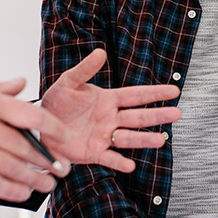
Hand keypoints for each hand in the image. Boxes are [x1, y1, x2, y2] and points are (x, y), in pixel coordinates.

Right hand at [0, 72, 75, 201]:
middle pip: (24, 146)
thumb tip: (19, 84)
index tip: (64, 136)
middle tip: (61, 168)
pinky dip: (10, 190)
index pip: (29, 113)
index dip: (52, 127)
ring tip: (47, 183)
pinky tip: (22, 192)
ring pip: (10, 168)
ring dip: (34, 178)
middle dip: (48, 160)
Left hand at [40, 49, 180, 172]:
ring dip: (144, 139)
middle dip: (158, 115)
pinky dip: (119, 162)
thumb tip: (100, 52)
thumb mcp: (68, 83)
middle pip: (138, 117)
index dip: (155, 93)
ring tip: (160, 140)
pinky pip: (109, 158)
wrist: (40, 126)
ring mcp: (103, 137)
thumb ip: (85, 70)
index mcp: (108, 100)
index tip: (174, 91)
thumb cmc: (56, 102)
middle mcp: (110, 119)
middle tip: (177, 114)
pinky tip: (130, 165)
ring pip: (128, 138)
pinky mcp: (93, 153)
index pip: (136, 95)